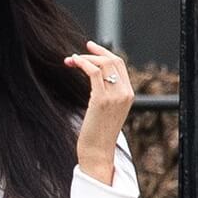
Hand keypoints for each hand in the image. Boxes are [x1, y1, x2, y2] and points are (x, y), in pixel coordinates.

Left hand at [64, 40, 133, 184]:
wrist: (98, 150)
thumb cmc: (97, 131)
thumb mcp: (106, 109)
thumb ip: (105, 93)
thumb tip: (93, 76)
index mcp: (128, 94)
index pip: (119, 64)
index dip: (103, 53)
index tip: (88, 48)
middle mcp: (125, 93)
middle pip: (113, 61)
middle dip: (93, 53)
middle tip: (74, 54)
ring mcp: (115, 96)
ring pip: (103, 65)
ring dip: (84, 59)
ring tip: (69, 61)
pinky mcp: (101, 100)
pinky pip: (93, 73)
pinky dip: (83, 64)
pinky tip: (73, 63)